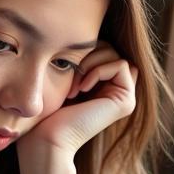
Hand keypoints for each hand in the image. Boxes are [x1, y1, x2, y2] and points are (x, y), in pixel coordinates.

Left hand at [18, 43, 137, 162]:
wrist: (47, 139)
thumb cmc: (46, 112)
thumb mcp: (63, 78)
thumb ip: (78, 60)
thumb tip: (85, 34)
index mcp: (104, 86)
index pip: (103, 48)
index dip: (86, 51)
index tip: (67, 70)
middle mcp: (118, 92)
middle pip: (111, 48)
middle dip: (88, 54)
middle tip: (71, 78)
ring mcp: (125, 98)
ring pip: (116, 54)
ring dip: (91, 63)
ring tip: (74, 85)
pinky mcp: (126, 102)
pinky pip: (120, 65)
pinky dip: (98, 70)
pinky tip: (81, 88)